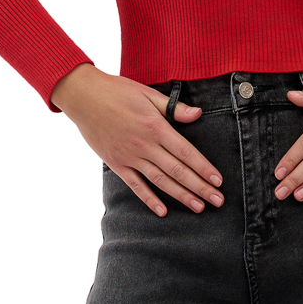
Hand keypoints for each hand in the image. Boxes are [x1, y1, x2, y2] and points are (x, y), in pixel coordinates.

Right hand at [50, 63, 224, 216]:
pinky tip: (162, 211)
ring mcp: (131, 157)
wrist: (83, 97)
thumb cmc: (117, 91)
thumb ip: (174, 108)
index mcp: (156, 126)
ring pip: (161, 181)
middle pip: (178, 171)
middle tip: (218, 201)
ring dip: (181, 196)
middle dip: (200, 187)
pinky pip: (136, 186)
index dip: (204, 168)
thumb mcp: (148, 94)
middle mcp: (145, 145)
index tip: (218, 181)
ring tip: (199, 208)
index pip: (186, 152)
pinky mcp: (117, 164)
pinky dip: (149, 199)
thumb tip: (198, 114)